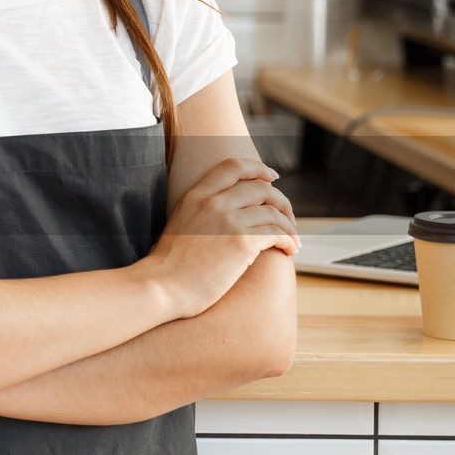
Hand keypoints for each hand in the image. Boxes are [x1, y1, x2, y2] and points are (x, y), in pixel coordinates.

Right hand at [146, 157, 299, 319]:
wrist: (161, 287)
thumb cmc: (167, 267)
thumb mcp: (179, 225)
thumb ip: (200, 214)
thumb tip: (225, 219)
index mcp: (195, 196)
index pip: (232, 167)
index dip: (257, 168)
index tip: (272, 177)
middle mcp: (213, 203)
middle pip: (261, 189)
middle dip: (282, 202)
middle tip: (289, 218)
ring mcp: (228, 221)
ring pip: (273, 212)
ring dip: (289, 226)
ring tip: (293, 240)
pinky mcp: (241, 243)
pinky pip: (276, 234)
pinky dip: (288, 240)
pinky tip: (289, 250)